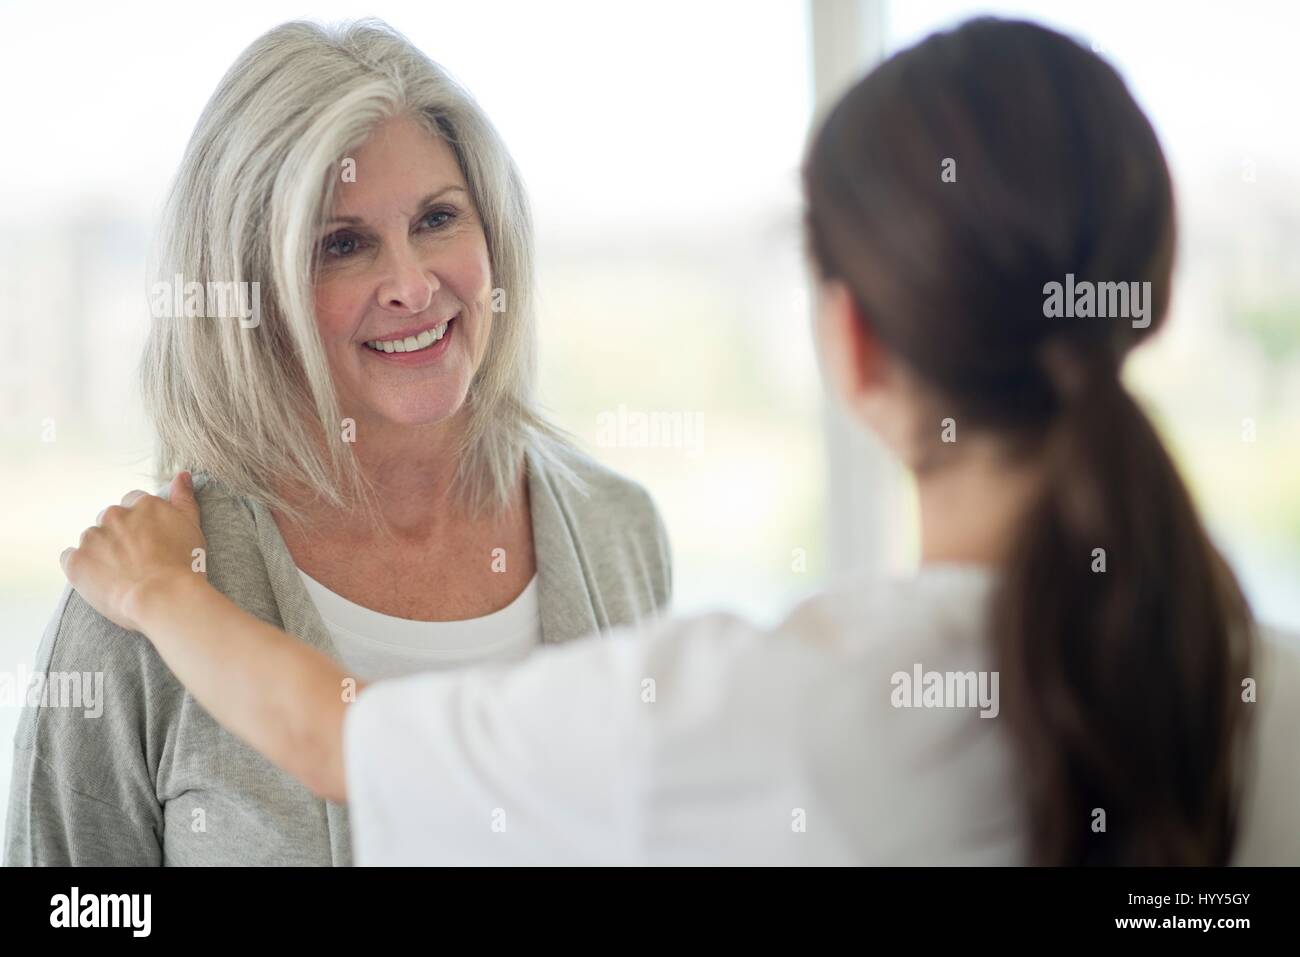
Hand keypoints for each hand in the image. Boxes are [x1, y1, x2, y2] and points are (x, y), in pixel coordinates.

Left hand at [60, 472, 208, 632]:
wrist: (163, 597)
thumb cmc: (184, 565)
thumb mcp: (191, 527)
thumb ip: (183, 499)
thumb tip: (181, 475)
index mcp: (143, 505)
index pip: (133, 503)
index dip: (141, 523)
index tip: (148, 541)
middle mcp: (114, 515)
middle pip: (110, 520)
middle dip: (119, 536)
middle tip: (136, 560)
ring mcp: (92, 537)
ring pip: (92, 539)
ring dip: (101, 551)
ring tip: (120, 574)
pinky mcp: (76, 560)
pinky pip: (71, 558)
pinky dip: (82, 566)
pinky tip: (101, 579)